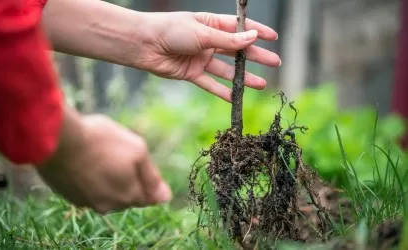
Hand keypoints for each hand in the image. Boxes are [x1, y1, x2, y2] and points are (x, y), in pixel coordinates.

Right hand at [37, 106, 170, 213]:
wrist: (57, 141)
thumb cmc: (101, 141)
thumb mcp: (137, 150)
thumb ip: (152, 176)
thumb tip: (166, 197)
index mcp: (128, 196)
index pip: (147, 197)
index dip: (148, 181)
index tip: (138, 162)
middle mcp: (108, 205)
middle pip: (127, 196)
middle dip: (128, 179)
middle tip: (119, 155)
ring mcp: (86, 202)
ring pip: (106, 193)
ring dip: (108, 179)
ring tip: (101, 157)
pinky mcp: (68, 195)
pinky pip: (87, 190)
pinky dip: (90, 179)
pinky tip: (85, 161)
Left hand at [138, 12, 281, 101]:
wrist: (145, 45)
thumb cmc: (171, 30)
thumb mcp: (203, 33)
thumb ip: (227, 40)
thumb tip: (252, 38)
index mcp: (211, 24)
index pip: (239, 28)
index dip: (256, 32)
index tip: (273, 38)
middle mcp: (208, 41)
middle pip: (237, 50)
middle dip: (256, 57)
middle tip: (274, 63)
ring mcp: (200, 58)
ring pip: (226, 70)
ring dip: (243, 77)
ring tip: (261, 84)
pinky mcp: (192, 73)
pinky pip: (210, 84)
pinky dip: (222, 91)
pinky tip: (235, 98)